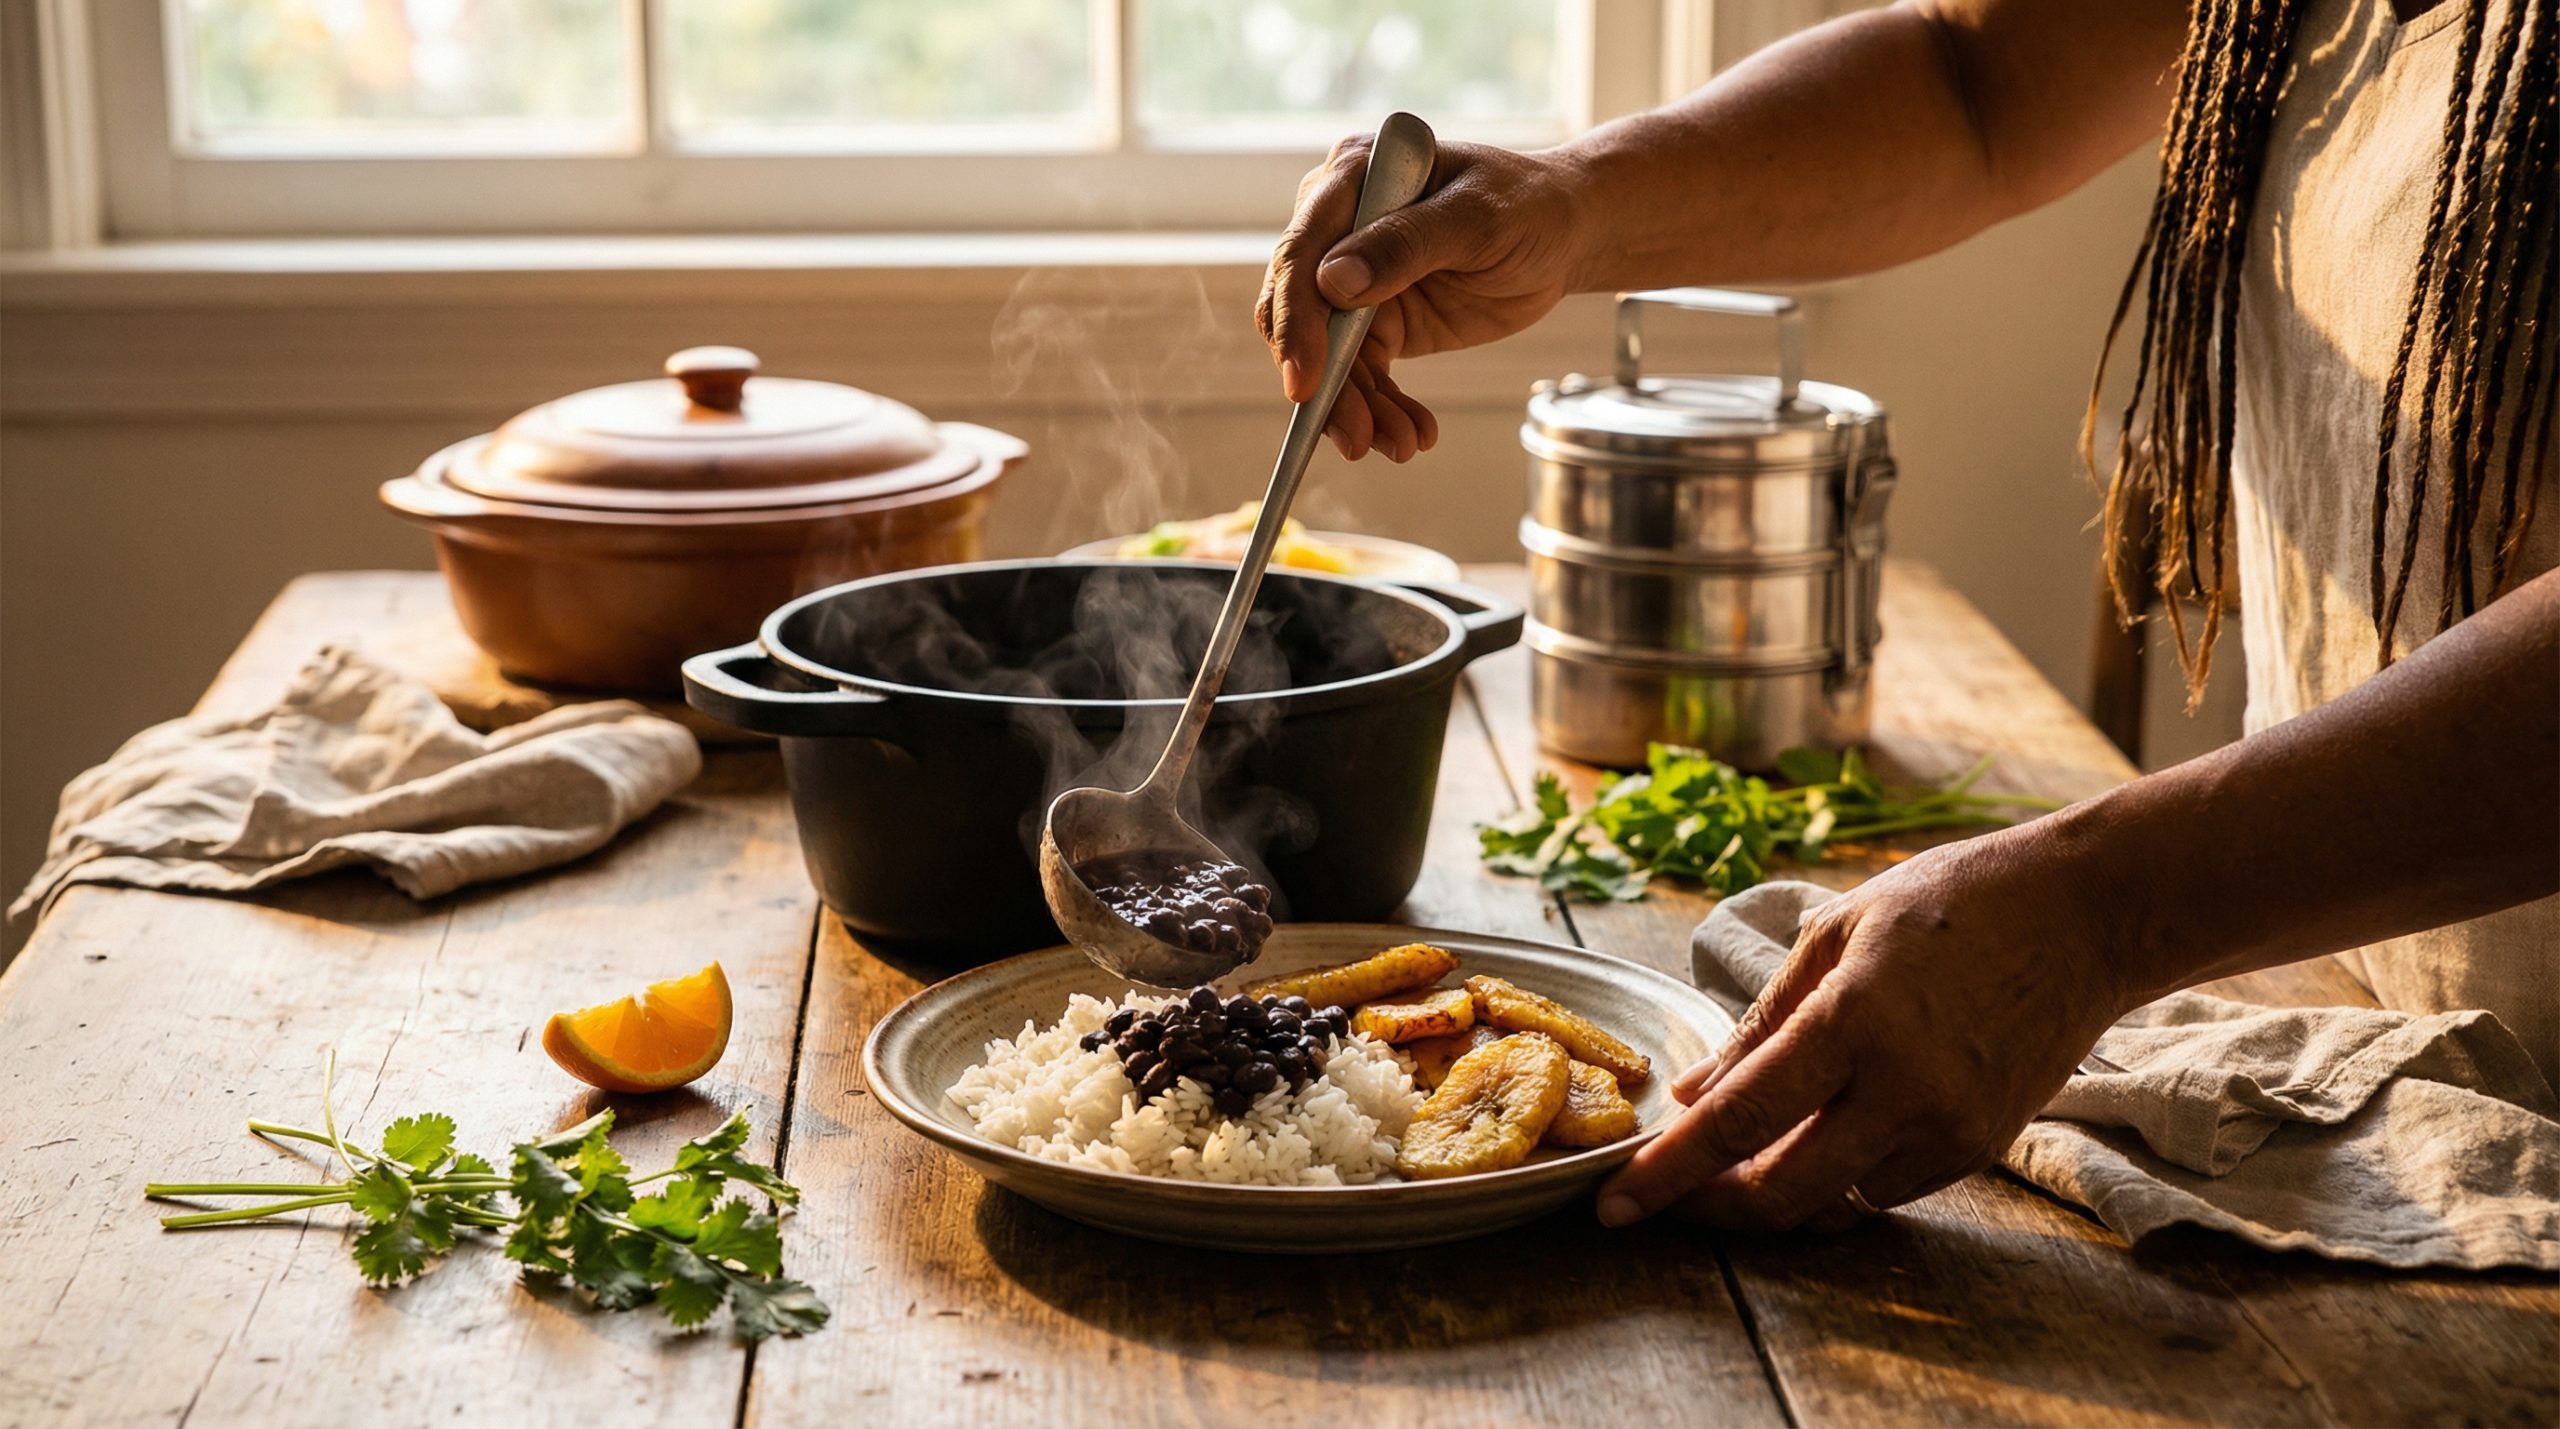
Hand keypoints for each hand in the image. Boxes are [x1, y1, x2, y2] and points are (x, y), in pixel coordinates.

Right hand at [1256, 133, 1589, 461]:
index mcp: (1351, 179)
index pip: (1301, 254)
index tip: (1306, 382)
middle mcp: (1338, 229)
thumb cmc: (1528, 205)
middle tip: (1357, 438)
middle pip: (1301, 314)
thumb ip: (1406, 244)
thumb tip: (1332, 282)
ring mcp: (1354, 280)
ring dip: (1359, 409)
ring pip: (1330, 357)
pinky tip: (1413, 433)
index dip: (1296, 321)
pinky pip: (1363, 375)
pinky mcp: (1377, 323)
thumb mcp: (1477, 218)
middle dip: (1326, 383)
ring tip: (1400, 444)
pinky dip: (1383, 410)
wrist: (1565, 234)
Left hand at [1596, 824, 2135, 1230]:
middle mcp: (1903, 1088)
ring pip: (1833, 1201)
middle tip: (1667, 1195)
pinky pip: (1886, 1188)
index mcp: (1853, 1019)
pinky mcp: (1982, 1147)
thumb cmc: (1954, 903)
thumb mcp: (1838, 932)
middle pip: (1780, 1191)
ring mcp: (1950, 1127)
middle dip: (1710, 1205)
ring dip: (1777, 1190)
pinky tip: (1824, 1132)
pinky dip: (1841, 1175)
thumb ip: (1760, 1023)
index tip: (1612, 1204)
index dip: (1667, 1172)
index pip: (1737, 1120)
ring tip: (1740, 1154)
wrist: (2088, 915)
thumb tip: (1693, 1096)